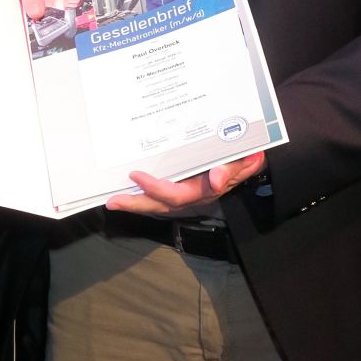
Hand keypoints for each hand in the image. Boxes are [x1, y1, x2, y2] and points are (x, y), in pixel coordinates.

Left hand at [106, 151, 265, 216]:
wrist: (247, 156)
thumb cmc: (240, 157)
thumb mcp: (241, 161)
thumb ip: (230, 169)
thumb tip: (217, 179)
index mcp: (204, 189)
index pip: (177, 195)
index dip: (156, 188)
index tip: (136, 175)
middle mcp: (192, 195)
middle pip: (161, 204)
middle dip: (136, 204)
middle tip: (113, 201)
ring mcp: (185, 192)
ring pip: (157, 202)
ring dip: (135, 202)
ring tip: (113, 200)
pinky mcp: (179, 187)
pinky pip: (158, 195)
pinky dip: (142, 194)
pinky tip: (125, 190)